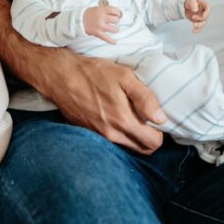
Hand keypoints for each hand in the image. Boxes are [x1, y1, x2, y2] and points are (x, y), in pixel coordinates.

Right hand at [47, 54, 167, 153]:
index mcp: (123, 121)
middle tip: (150, 119)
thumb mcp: (125, 77)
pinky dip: (121, 134)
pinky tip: (119, 117)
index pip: (153, 143)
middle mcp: (111, 135)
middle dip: (151, 137)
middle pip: (142, 149)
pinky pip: (113, 141)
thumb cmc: (94, 74)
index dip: (160, 132)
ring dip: (136, 137)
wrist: (61, 76)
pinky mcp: (89, 133)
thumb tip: (161, 118)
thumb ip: (145, 98)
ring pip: (127, 146)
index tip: (159, 119)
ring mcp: (99, 136)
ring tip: (136, 117)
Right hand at [83, 1, 120, 43]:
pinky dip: (110, 41)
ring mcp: (100, 25)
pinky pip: (106, 38)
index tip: (117, 14)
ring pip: (114, 29)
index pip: (116, 11)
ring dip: (115, 29)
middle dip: (116, 20)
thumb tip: (120, 15)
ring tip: (114, 29)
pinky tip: (114, 42)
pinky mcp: (97, 32)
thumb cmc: (92, 13)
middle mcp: (101, 17)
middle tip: (113, 21)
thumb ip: (108, 10)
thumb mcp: (99, 8)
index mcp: (102, 10)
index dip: (118, 13)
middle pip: (116, 20)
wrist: (80, 19)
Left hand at [185, 0, 209, 32]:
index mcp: (203, 4)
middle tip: (193, 17)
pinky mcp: (197, 21)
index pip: (208, 8)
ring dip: (199, 25)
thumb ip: (193, 4)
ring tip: (193, 25)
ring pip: (203, 23)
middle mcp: (203, 11)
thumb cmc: (188, 0)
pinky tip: (193, 31)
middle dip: (200, 19)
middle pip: (206, 17)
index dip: (207, 13)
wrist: (183, 5)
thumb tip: (195, 10)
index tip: (203, 15)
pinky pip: (199, 27)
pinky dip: (197, 30)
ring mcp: (201, 16)